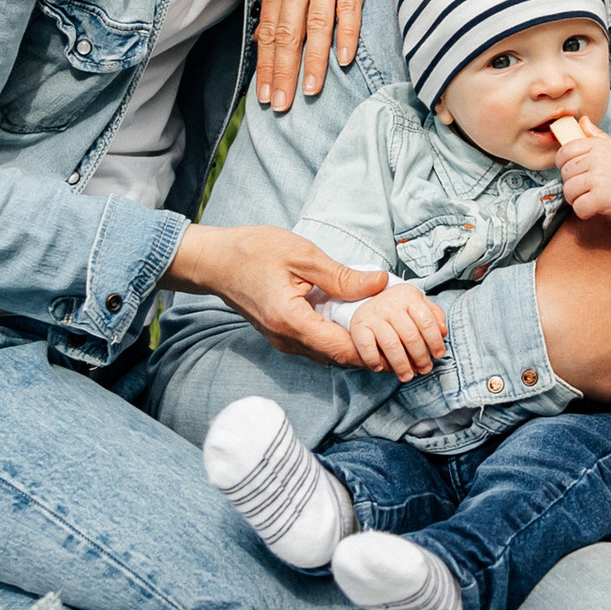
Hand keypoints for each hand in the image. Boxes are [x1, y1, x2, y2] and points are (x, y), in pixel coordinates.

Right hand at [166, 224, 383, 362]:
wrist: (214, 260)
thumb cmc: (252, 251)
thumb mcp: (302, 255)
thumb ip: (342, 276)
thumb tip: (380, 283)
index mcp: (292, 321)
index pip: (342, 350)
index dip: (373, 348)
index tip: (397, 336)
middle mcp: (286, 340)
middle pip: (338, 358)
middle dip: (369, 349)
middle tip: (395, 331)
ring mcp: (282, 340)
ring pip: (327, 354)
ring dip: (354, 345)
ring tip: (379, 326)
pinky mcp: (281, 335)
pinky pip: (316, 345)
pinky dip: (337, 338)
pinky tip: (351, 319)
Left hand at [252, 0, 477, 110]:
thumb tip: (264, 35)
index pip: (268, 29)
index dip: (265, 65)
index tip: (263, 95)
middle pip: (287, 33)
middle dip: (282, 72)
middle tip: (279, 105)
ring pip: (315, 26)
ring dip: (312, 62)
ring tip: (310, 92)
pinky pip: (347, 7)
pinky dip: (345, 34)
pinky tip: (341, 59)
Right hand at [347, 280, 450, 378]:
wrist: (367, 299)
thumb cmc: (399, 308)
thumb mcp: (419, 304)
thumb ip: (434, 316)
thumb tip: (443, 332)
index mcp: (408, 296)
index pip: (426, 321)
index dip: (435, 341)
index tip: (438, 355)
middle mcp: (390, 304)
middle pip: (410, 336)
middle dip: (420, 357)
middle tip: (424, 369)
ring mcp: (373, 315)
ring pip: (391, 344)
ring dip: (401, 364)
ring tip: (407, 375)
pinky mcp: (359, 326)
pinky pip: (367, 347)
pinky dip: (375, 361)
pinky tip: (381, 368)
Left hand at [553, 121, 610, 227]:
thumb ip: (597, 136)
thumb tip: (582, 121)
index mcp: (598, 146)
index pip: (566, 150)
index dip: (563, 162)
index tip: (570, 170)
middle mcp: (596, 160)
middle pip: (566, 173)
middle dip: (571, 182)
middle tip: (584, 187)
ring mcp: (597, 179)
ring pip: (569, 190)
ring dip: (575, 198)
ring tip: (588, 197)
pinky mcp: (600, 198)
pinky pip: (578, 206)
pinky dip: (583, 211)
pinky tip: (593, 208)